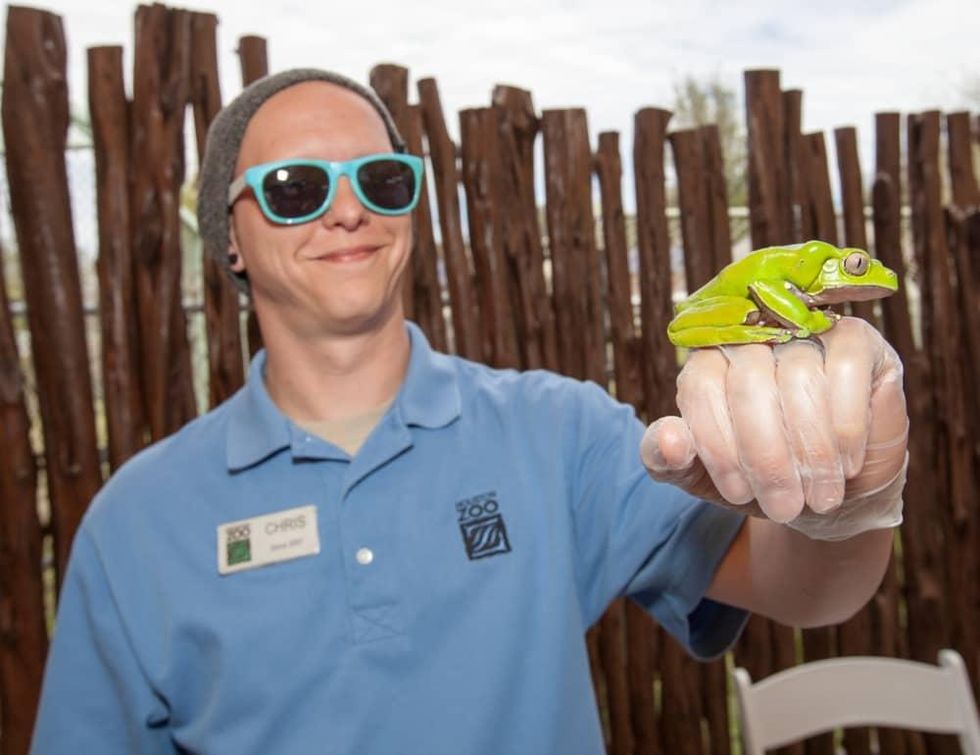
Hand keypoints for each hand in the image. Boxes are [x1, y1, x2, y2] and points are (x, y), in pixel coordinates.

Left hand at [640, 317, 908, 528]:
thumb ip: (667, 460)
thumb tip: (668, 442)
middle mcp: (752, 338)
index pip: (700, 385)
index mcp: (707, 362)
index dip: (718, 445)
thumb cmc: (760, 480)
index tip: (737, 494)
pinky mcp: (857, 338)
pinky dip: (846, 424)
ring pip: (799, 377)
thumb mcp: (703, 479)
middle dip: (766, 457)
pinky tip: (846, 462)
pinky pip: (847, 367)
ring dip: (811, 450)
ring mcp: (806, 332)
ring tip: (818, 497)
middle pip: (749, 383)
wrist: (830, 495)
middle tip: (782, 506)